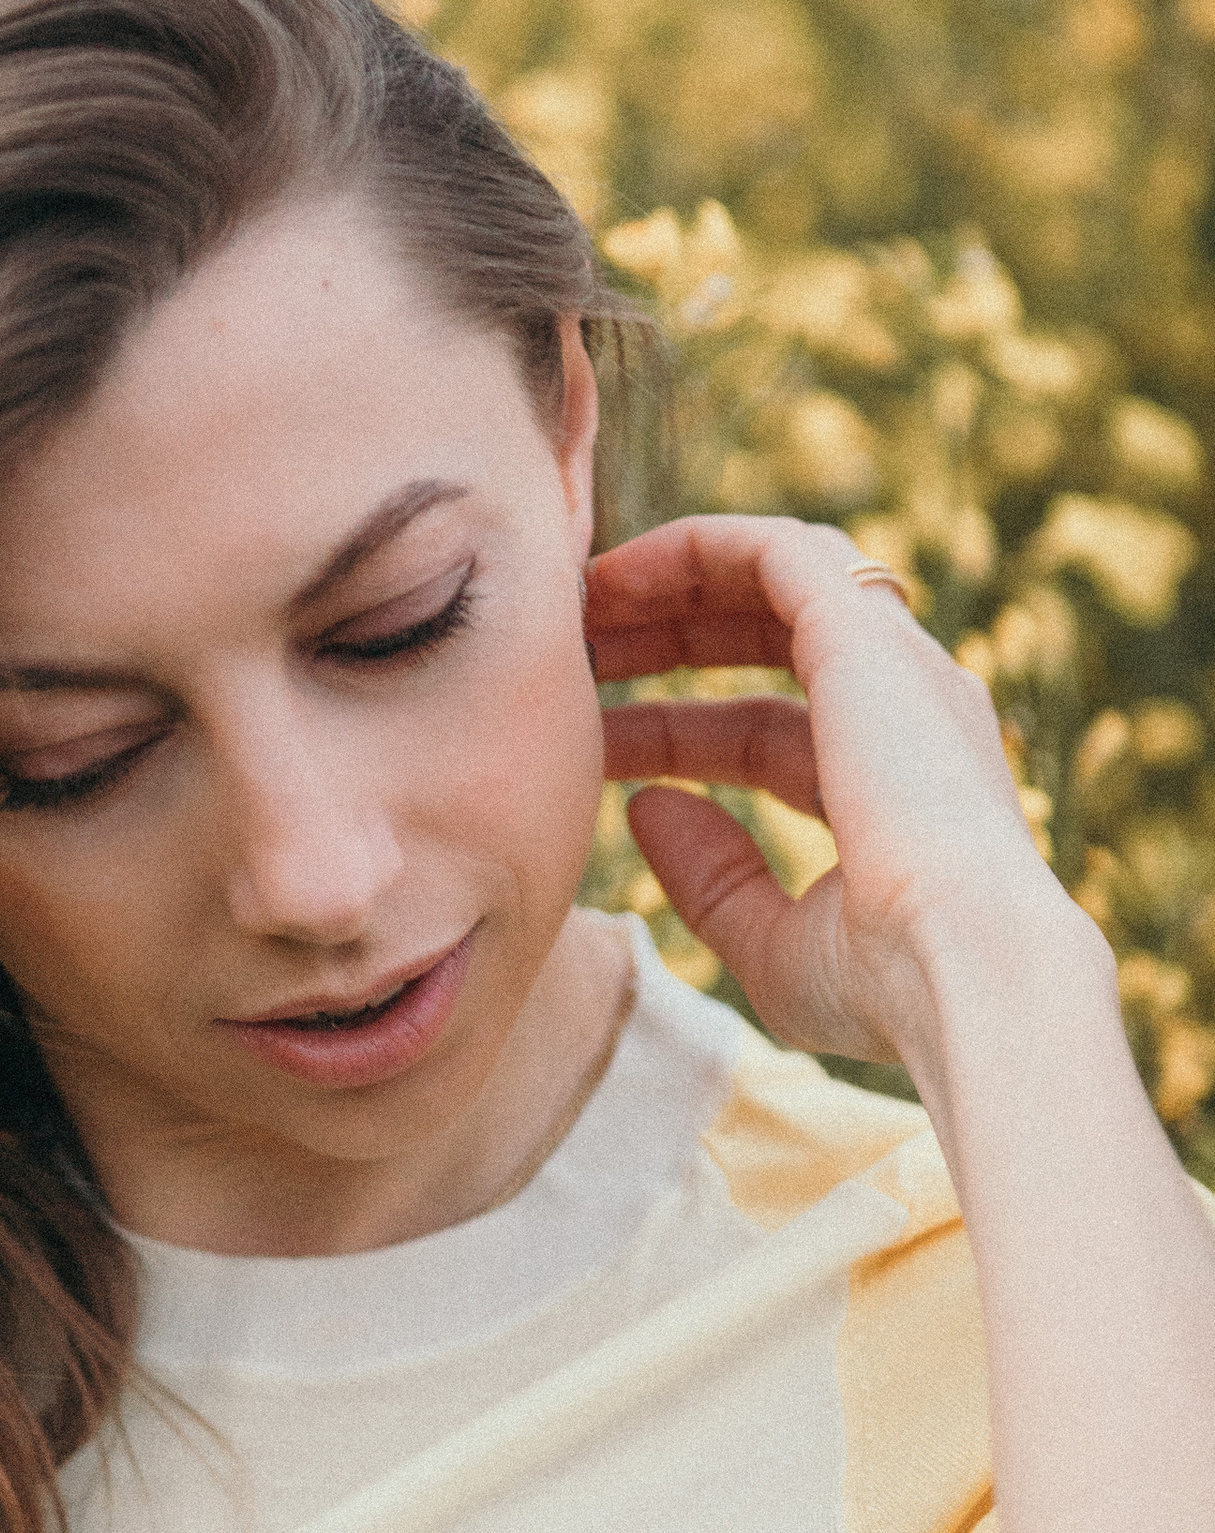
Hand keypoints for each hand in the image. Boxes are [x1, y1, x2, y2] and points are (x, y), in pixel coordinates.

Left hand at [585, 516, 1092, 1074]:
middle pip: (770, 640)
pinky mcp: (867, 634)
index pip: (764, 730)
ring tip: (578, 599)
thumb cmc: (885, 985)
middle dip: (666, 637)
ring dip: (674, 583)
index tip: (587, 742)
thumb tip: (644, 808)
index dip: (669, 731)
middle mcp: (903, 707)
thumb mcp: (775, 944)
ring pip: (775, 579)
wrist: (963, 969)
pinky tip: (616, 573)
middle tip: (569, 649)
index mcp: (892, 783)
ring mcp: (894, 665)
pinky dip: (696, 548)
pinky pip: (779, 551)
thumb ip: (712, 877)